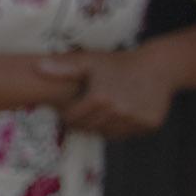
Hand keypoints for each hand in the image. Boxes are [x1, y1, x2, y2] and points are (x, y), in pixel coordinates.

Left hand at [39, 48, 176, 137]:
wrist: (158, 66)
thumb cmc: (119, 63)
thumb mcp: (90, 61)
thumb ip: (63, 67)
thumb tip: (37, 67)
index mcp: (99, 97)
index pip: (72, 118)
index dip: (67, 113)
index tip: (70, 107)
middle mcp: (118, 111)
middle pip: (89, 128)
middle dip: (83, 121)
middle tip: (87, 109)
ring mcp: (135, 119)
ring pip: (107, 133)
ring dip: (102, 126)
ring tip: (104, 110)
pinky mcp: (149, 124)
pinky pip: (127, 133)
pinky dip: (121, 127)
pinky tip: (121, 113)